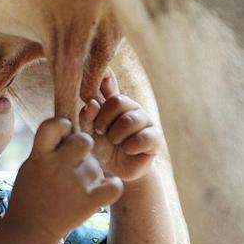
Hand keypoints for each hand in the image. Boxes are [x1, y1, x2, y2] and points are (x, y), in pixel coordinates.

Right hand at [6, 118, 122, 239]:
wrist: (30, 229)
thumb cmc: (31, 194)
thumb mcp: (31, 166)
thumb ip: (47, 147)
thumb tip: (69, 125)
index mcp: (39, 156)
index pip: (53, 124)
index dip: (62, 124)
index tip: (64, 133)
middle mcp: (56, 167)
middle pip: (84, 140)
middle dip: (83, 148)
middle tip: (76, 161)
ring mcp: (73, 185)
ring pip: (97, 166)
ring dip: (92, 173)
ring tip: (78, 186)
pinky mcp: (88, 203)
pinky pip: (114, 186)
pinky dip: (112, 186)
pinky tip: (102, 189)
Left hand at [80, 67, 162, 181]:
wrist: (117, 171)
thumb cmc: (102, 148)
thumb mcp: (89, 133)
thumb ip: (87, 118)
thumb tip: (92, 104)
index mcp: (113, 102)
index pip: (108, 81)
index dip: (104, 75)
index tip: (100, 72)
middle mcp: (131, 107)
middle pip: (117, 101)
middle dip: (104, 119)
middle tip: (100, 132)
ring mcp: (145, 120)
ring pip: (129, 120)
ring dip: (116, 135)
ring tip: (114, 142)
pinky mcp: (155, 137)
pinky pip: (142, 137)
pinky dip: (130, 147)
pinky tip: (128, 150)